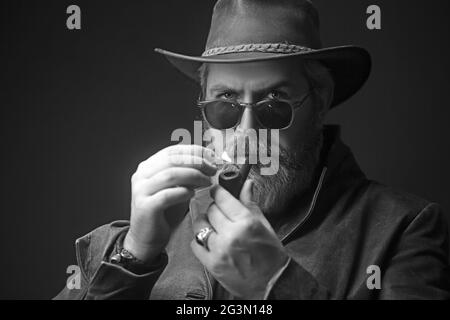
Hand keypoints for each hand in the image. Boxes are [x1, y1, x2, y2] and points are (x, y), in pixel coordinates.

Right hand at [124, 145, 216, 263]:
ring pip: (171, 175)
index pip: (173, 150)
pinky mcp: (145, 206)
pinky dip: (183, 192)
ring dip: (193, 176)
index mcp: (148, 166)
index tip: (211, 156)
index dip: (194, 151)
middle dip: (197, 162)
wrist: (146, 238)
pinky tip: (193, 194)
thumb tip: (209, 162)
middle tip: (212, 170)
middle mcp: (142, 175)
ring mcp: (141, 190)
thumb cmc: (164, 211)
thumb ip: (187, 173)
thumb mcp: (176, 187)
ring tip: (207, 182)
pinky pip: (167, 195)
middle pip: (173, 160)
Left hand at [191, 180, 288, 298]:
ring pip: (200, 226)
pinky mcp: (212, 264)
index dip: (218, 192)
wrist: (272, 283)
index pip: (223, 198)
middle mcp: (231, 235)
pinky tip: (208, 240)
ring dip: (205, 223)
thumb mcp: (264, 226)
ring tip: (212, 225)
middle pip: (211, 211)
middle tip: (220, 212)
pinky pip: (195, 244)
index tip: (216, 190)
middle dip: (215, 209)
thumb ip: (250, 204)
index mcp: (246, 222)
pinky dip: (199, 240)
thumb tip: (246, 184)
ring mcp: (219, 250)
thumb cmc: (271, 255)